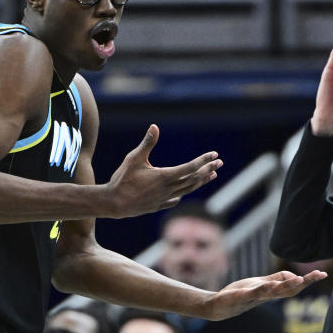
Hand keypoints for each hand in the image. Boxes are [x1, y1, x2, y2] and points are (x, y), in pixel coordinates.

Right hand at [107, 124, 221, 217]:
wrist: (113, 203)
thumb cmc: (122, 179)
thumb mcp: (134, 158)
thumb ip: (147, 143)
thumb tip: (155, 126)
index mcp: (165, 177)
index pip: (190, 167)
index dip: (203, 160)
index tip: (214, 155)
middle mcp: (168, 189)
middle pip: (193, 179)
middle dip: (207, 169)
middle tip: (219, 163)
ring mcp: (164, 199)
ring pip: (188, 190)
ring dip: (201, 182)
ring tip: (211, 175)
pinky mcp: (158, 206)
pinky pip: (176, 199)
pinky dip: (184, 193)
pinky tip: (186, 191)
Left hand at [201, 270, 326, 319]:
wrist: (220, 306)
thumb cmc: (242, 295)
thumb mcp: (261, 284)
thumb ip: (277, 279)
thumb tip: (295, 275)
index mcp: (273, 293)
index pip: (294, 287)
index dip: (309, 281)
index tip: (323, 274)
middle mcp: (266, 296)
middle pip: (288, 290)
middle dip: (303, 282)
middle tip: (318, 275)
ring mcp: (254, 297)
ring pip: (272, 292)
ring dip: (285, 286)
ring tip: (298, 279)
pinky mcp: (240, 296)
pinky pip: (252, 293)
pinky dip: (260, 289)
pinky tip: (268, 284)